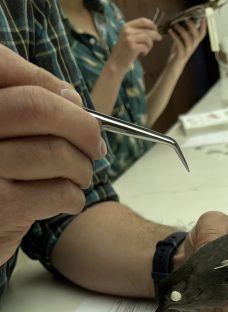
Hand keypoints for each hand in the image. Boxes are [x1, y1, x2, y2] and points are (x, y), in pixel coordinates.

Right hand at [0, 44, 104, 265]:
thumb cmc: (2, 175)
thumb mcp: (4, 133)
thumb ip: (27, 105)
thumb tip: (72, 98)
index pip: (2, 65)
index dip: (46, 80)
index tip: (72, 100)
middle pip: (38, 107)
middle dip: (82, 126)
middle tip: (96, 145)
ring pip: (56, 153)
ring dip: (82, 168)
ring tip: (78, 177)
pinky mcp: (3, 208)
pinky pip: (60, 192)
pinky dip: (75, 197)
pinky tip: (68, 200)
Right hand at [108, 18, 161, 75]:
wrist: (116, 63)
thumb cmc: (125, 51)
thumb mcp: (128, 37)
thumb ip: (137, 32)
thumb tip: (153, 30)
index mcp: (126, 26)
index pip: (142, 21)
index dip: (151, 24)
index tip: (156, 29)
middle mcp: (127, 31)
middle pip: (147, 30)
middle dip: (155, 34)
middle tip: (159, 38)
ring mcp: (129, 39)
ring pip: (147, 38)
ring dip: (150, 45)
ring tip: (147, 49)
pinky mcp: (132, 47)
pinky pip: (145, 47)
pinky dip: (146, 51)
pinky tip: (143, 54)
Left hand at [166, 19, 207, 71]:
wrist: (173, 67)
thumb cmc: (177, 54)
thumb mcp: (181, 41)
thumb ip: (183, 33)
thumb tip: (182, 22)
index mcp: (194, 43)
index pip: (202, 34)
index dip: (204, 26)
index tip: (203, 17)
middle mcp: (193, 47)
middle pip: (197, 36)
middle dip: (192, 26)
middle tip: (186, 19)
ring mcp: (188, 52)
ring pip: (189, 40)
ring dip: (182, 31)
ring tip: (175, 25)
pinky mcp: (181, 55)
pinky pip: (180, 45)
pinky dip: (175, 36)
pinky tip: (170, 31)